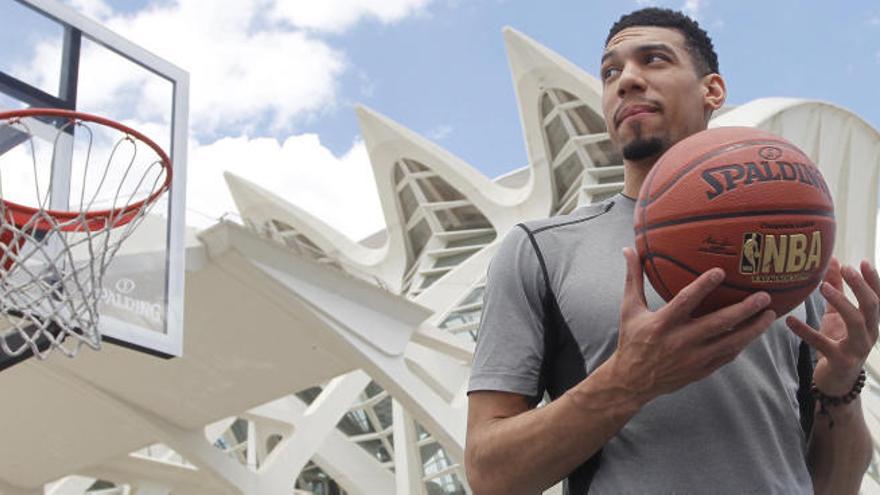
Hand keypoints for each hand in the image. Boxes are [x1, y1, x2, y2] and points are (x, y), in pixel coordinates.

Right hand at [611, 248, 776, 400]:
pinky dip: (742, 343)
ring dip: (753, 329)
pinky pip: (727, 356)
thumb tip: (628, 250)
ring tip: (770, 314)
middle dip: (744, 310)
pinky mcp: (701, 370)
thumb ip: (633, 279)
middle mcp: (680, 341)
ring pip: (730, 343)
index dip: (703, 286)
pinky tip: (754, 332)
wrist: (632, 382)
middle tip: (764, 296)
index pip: (686, 301)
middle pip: (718, 323)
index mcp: (662, 324)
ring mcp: (693, 358)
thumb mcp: (629, 309)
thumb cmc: (631, 340)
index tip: (721, 271)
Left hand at [786, 257, 879, 395]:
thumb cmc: (839, 342)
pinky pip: (822, 343)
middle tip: (846, 269)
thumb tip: (834, 261)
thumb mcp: (837, 315)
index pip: (879, 297)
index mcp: (871, 322)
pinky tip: (790, 320)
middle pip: (872, 306)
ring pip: (855, 322)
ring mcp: (857, 348)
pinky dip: (805, 331)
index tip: (862, 262)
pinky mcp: (840, 360)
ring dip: (841, 302)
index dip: (874, 280)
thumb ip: (837, 290)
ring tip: (821, 287)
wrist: (837, 380)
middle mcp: (870, 333)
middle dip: (860, 286)